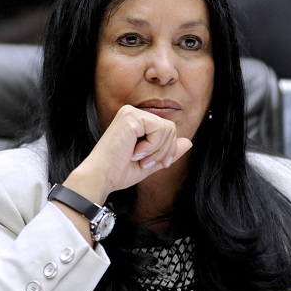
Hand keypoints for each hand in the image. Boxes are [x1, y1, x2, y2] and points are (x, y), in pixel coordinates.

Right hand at [64, 105, 191, 203]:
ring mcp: (131, 113)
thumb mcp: (150, 162)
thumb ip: (167, 151)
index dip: (167, 150)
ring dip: (157, 150)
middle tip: (145, 163)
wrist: (101, 177)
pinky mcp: (131, 117)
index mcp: (136, 122)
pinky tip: (135, 152)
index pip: (168, 129)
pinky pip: (159, 129)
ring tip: (139, 158)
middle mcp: (133, 113)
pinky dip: (152, 146)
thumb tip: (188, 142)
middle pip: (171, 128)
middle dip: (164, 151)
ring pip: (168, 128)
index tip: (150, 164)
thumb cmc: (118, 172)